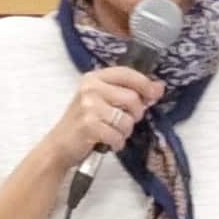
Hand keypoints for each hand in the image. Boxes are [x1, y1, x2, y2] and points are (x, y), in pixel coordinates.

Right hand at [34, 64, 165, 186]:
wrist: (59, 145)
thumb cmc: (83, 123)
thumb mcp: (101, 101)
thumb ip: (127, 92)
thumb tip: (158, 88)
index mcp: (94, 78)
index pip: (126, 73)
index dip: (145, 83)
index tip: (155, 92)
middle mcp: (90, 89)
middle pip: (132, 98)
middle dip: (135, 114)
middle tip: (126, 121)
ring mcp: (88, 107)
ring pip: (127, 120)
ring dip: (125, 132)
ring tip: (114, 133)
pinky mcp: (89, 126)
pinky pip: (118, 136)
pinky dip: (117, 143)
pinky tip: (109, 142)